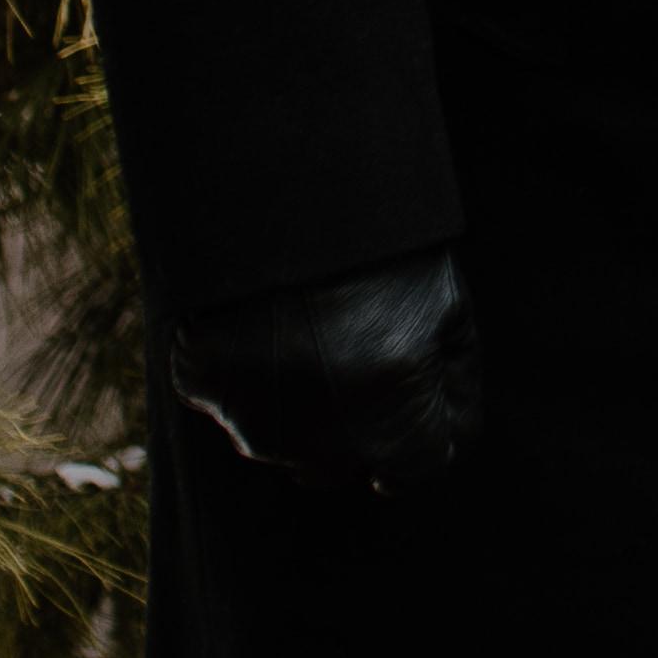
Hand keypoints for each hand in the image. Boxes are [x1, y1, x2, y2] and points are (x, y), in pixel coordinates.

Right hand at [175, 249, 483, 496]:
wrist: (286, 190)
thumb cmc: (383, 248)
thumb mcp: (450, 307)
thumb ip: (454, 383)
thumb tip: (448, 439)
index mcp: (391, 424)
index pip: (419, 467)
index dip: (427, 426)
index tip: (414, 389)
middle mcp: (319, 441)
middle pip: (345, 464)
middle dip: (359, 424)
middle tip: (356, 348)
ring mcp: (252, 420)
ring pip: (285, 439)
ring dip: (301, 403)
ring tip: (308, 325)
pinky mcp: (202, 389)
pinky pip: (231, 401)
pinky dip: (247, 374)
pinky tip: (263, 322)